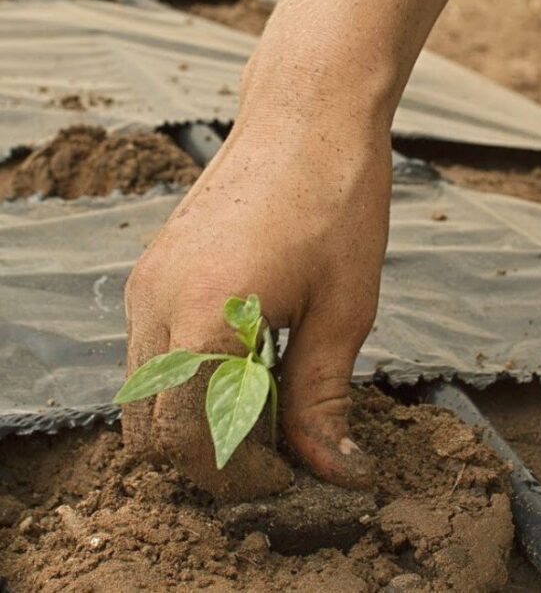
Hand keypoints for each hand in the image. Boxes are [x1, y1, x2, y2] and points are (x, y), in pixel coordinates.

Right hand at [123, 87, 391, 499]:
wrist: (307, 118)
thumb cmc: (335, 202)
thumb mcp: (342, 310)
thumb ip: (322, 399)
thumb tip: (332, 470)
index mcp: (202, 317)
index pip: (186, 442)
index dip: (237, 477)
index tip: (288, 475)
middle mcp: (155, 301)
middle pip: (149, 428)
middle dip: (206, 457)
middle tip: (274, 452)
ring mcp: (146, 281)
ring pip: (143, 391)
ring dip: (192, 417)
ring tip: (263, 403)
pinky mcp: (153, 266)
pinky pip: (148, 348)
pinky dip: (184, 378)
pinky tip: (242, 359)